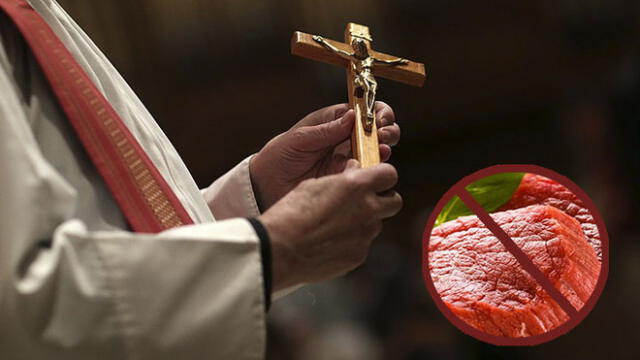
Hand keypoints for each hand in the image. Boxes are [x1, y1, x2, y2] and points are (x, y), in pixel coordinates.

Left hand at [250, 102, 400, 209]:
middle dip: (386, 130)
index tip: (380, 117)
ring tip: (381, 150)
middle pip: (376, 131)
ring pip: (376, 152)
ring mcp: (347, 160)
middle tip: (384, 135)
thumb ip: (325, 130)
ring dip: (383, 148)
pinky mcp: (346, 180)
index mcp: (333, 122)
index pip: (362, 112)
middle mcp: (344, 140)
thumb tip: (353, 116)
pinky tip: (369, 168)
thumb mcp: (298, 139)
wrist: (265, 187)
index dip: (376, 112)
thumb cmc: (278, 156)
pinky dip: (373, 170)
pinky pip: (366, 174)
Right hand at [258, 161, 402, 289]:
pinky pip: (362, 244)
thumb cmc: (291, 213)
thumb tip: (354, 171)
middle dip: (382, 200)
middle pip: (394, 201)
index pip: (390, 174)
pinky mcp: (358, 255)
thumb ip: (342, 178)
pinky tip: (330, 241)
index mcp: (357, 186)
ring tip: (336, 224)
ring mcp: (365, 235)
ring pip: (376, 224)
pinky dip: (352, 241)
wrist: (281, 250)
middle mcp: (367, 209)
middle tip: (364, 201)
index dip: (382, 176)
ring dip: (364, 222)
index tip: (374, 178)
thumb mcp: (314, 184)